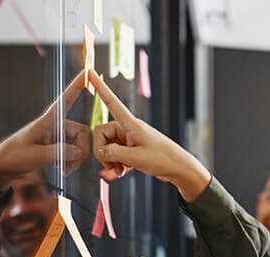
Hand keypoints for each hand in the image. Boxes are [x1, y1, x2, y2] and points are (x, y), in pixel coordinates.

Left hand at [0, 71, 90, 189]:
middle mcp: (55, 126)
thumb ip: (60, 152)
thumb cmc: (14, 156)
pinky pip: (74, 152)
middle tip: (71, 166)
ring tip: (65, 169)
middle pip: (82, 133)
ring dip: (76, 159)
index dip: (76, 86)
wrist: (3, 167)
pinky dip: (72, 161)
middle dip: (81, 151)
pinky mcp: (57, 146)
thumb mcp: (37, 155)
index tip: (87, 73)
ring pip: (80, 145)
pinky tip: (63, 168)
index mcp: (47, 121)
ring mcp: (57, 136)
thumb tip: (79, 151)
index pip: (65, 100)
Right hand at [89, 72, 209, 200]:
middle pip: (102, 134)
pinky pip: (116, 153)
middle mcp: (129, 128)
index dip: (100, 88)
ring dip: (109, 160)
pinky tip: (122, 172)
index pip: (111, 102)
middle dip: (102, 152)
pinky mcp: (133, 148)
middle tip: (111, 167)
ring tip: (119, 172)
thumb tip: (100, 152)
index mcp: (131, 124)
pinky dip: (116, 163)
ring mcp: (130, 138)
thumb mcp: (135, 158)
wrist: (180, 169)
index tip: (89, 71)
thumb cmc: (163, 160)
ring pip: (108, 145)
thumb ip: (113, 153)